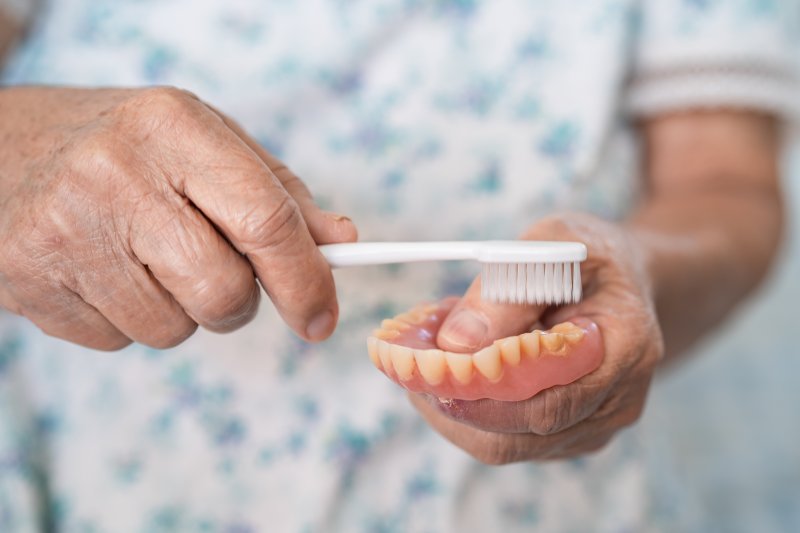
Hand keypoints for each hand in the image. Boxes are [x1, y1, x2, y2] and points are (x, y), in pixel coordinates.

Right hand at [0, 86, 356, 349]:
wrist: (3, 147)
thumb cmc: (128, 147)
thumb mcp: (207, 143)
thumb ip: (279, 195)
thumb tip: (340, 244)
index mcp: (174, 127)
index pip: (266, 220)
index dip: (306, 280)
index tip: (322, 317)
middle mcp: (115, 174)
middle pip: (224, 292)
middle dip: (239, 301)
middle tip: (219, 272)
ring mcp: (64, 230)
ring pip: (174, 330)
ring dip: (180, 310)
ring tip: (145, 256)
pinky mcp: (27, 280)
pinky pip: (120, 342)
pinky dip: (129, 318)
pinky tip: (104, 270)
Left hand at [409, 213, 662, 462]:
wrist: (619, 282)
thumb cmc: (588, 255)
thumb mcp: (554, 241)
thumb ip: (510, 288)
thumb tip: (456, 343)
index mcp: (625, 349)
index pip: (548, 400)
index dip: (480, 392)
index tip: (426, 368)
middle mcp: (615, 402)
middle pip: (518, 434)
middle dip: (451, 402)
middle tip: (404, 363)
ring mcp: (590, 426)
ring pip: (501, 443)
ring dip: (450, 405)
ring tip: (421, 358)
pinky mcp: (565, 434)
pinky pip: (503, 437)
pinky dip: (464, 407)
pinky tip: (448, 368)